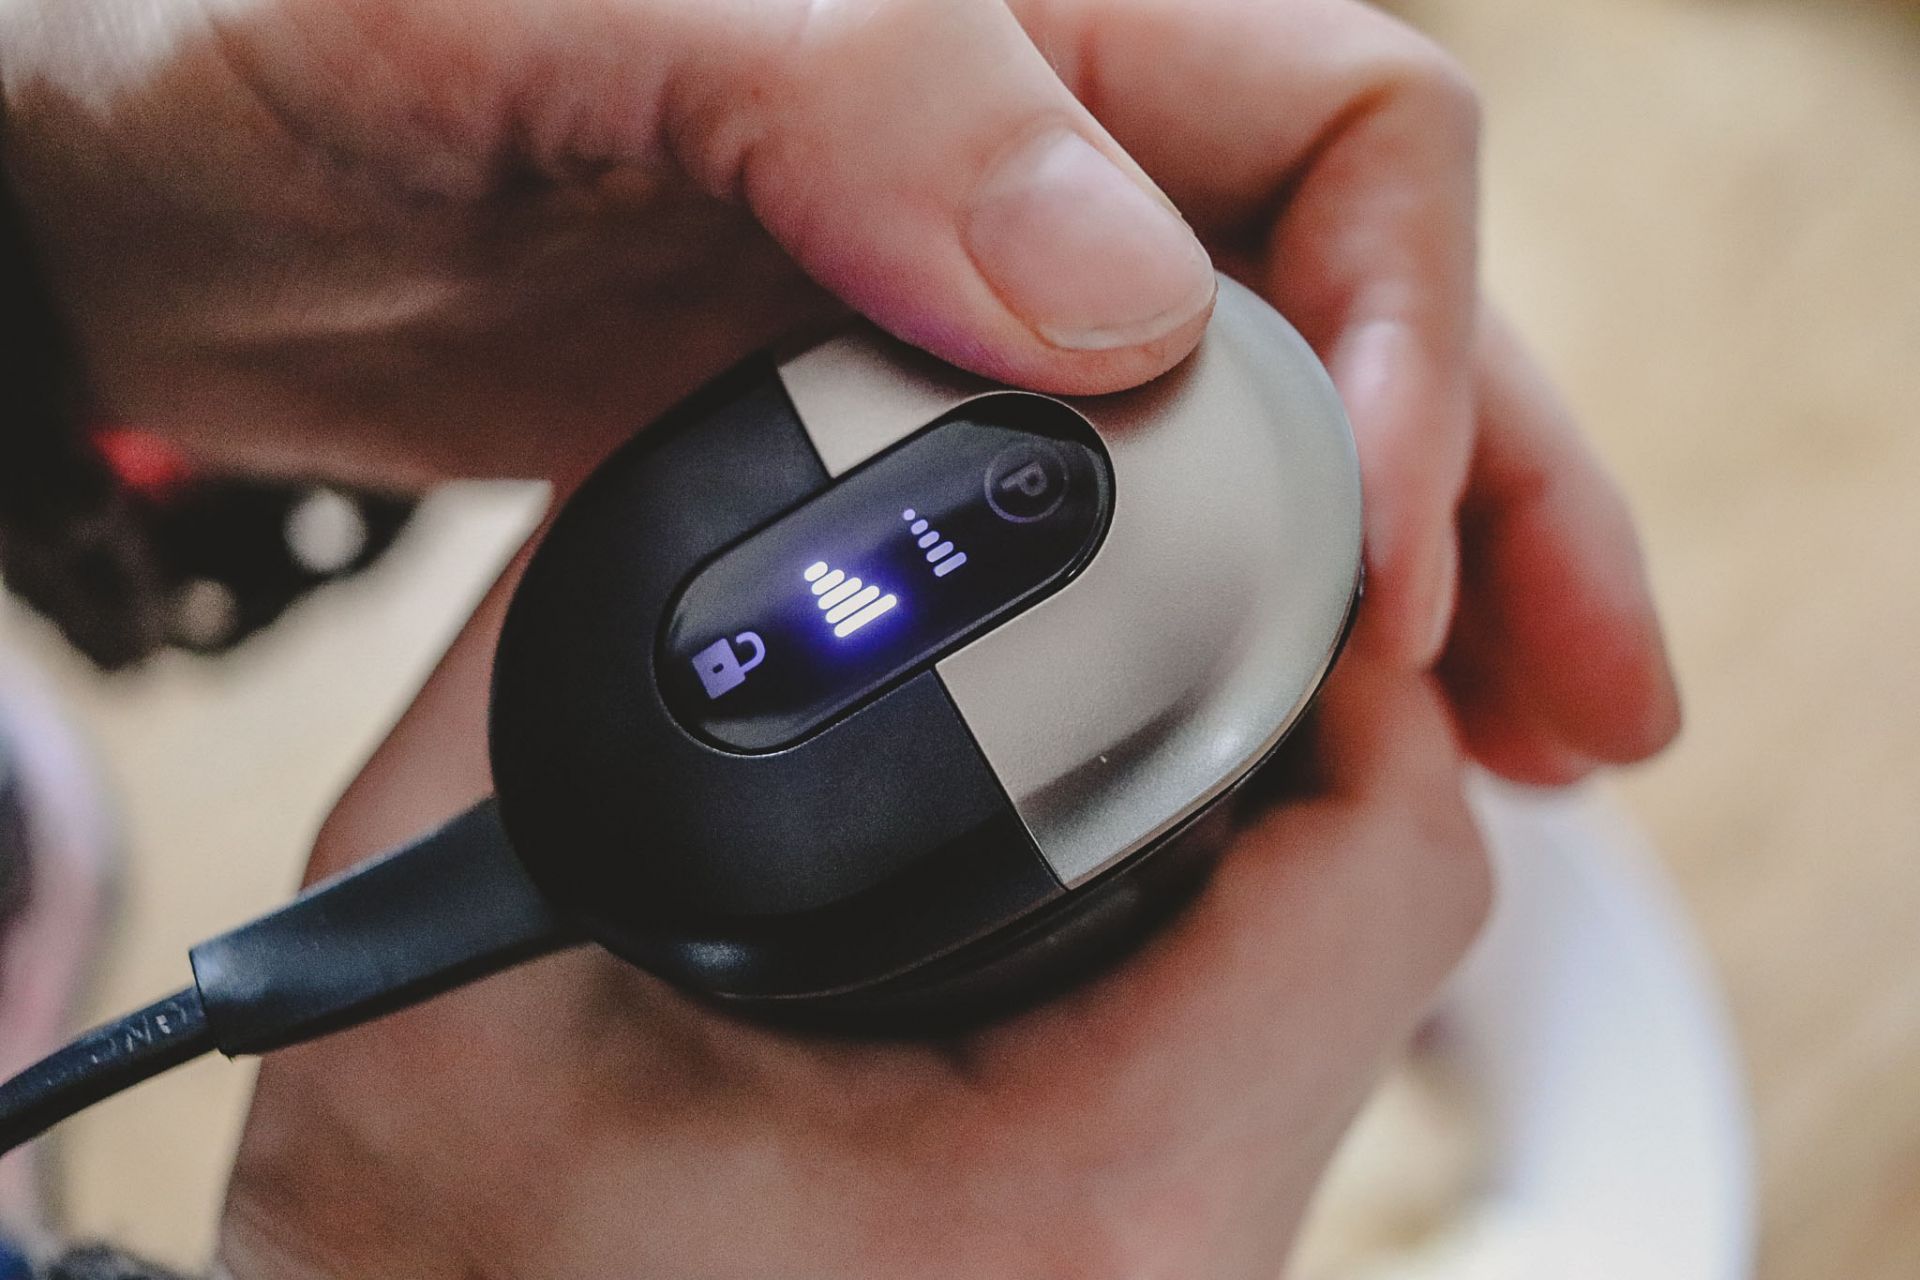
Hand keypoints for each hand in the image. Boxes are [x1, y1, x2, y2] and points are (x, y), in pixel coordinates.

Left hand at [0, 0, 1675, 780]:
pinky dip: (1212, 617)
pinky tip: (1267, 720)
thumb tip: (1117, 297)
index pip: (1344, 133)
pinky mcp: (885, 404)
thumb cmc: (287, 29)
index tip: (1374, 568)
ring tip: (1505, 759)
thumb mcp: (561, 12)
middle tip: (1580, 707)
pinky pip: (1112, 507)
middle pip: (1352, 305)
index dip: (1406, 348)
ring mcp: (961, 282)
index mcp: (1010, 15)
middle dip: (1494, 499)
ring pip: (1258, 426)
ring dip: (1398, 584)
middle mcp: (1025, 136)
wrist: (151, 164)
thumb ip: (855, 100)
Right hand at [218, 553, 1489, 1276]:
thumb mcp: (459, 942)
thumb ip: (570, 650)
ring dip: (1269, 805)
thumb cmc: (437, 1262)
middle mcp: (1185, 1259)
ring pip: (1351, 980)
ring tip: (1123, 687)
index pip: (1377, 862)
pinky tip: (1084, 838)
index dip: (1351, 651)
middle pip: (1393, 907)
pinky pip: (1274, 1047)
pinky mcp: (1154, 1273)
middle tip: (1175, 566)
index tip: (1256, 524)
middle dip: (1306, 703)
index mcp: (1067, 1187)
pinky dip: (1218, 908)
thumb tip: (712, 432)